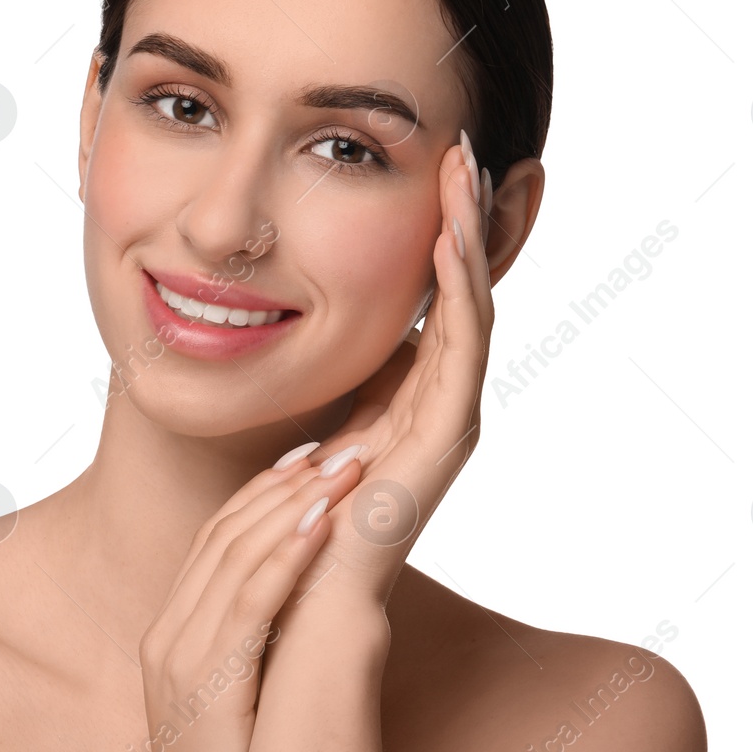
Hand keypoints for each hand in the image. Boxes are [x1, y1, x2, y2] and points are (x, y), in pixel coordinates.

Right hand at [140, 452, 367, 751]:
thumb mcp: (242, 705)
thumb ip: (255, 649)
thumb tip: (299, 608)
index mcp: (172, 639)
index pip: (214, 540)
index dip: (263, 492)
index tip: (312, 456)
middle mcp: (167, 640)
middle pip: (220, 534)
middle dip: (282, 482)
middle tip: (338, 444)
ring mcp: (180, 663)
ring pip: (232, 556)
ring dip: (293, 503)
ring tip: (347, 467)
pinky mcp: (205, 688)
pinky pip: (248, 603)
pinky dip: (287, 555)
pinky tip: (325, 522)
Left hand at [288, 132, 495, 608]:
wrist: (293, 604)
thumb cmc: (282, 528)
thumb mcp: (296, 428)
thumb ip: (311, 389)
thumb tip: (285, 332)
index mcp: (399, 398)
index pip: (428, 297)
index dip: (433, 230)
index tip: (428, 164)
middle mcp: (432, 404)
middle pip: (460, 292)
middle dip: (463, 217)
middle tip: (465, 146)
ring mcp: (444, 421)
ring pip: (469, 308)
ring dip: (469, 237)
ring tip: (465, 171)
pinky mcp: (445, 441)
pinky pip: (461, 350)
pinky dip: (460, 292)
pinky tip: (450, 239)